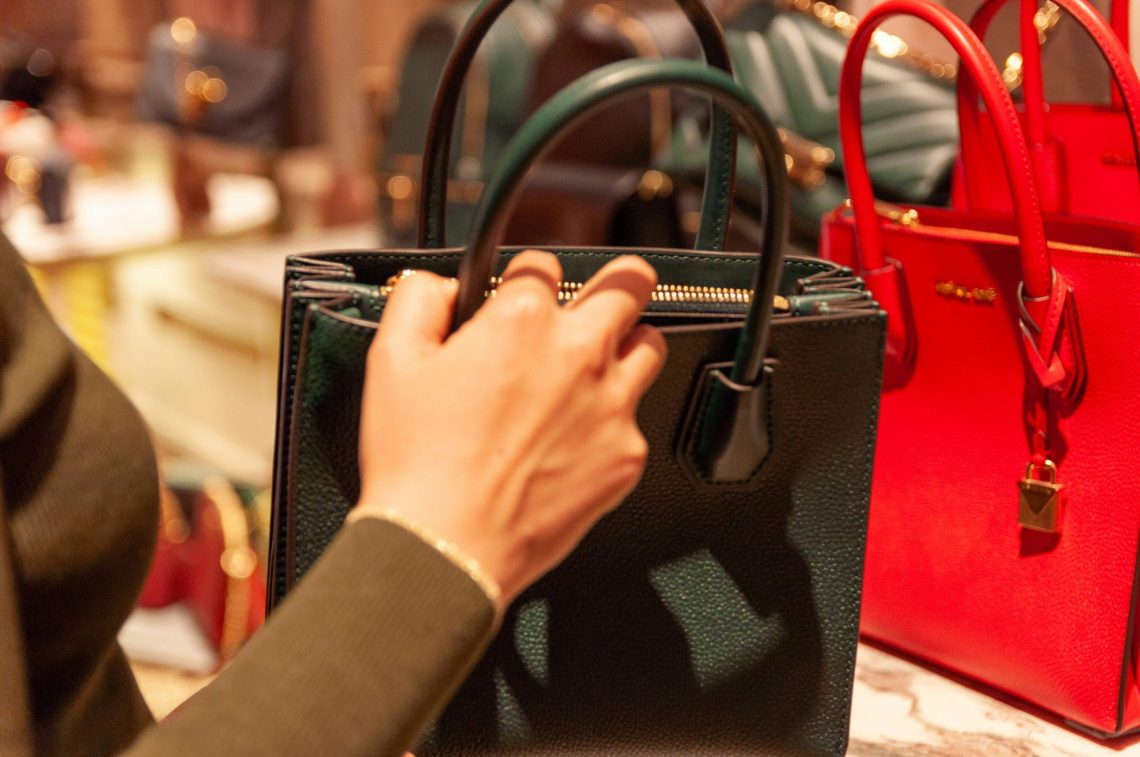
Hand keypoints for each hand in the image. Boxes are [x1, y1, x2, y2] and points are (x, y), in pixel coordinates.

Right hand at [354, 251, 665, 606]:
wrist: (445, 547)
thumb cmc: (417, 462)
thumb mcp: (391, 360)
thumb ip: (420, 299)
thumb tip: (440, 284)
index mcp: (522, 321)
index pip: (545, 265)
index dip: (526, 278)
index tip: (519, 298)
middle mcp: (578, 355)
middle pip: (630, 285)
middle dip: (616, 284)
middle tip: (602, 296)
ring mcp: (611, 406)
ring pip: (650, 347)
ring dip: (626, 347)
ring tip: (596, 368)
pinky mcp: (626, 457)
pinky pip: (637, 421)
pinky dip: (612, 423)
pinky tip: (574, 442)